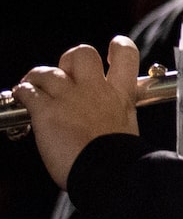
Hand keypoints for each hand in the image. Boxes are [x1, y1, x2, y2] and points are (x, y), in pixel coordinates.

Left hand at [14, 38, 144, 187]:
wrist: (107, 171)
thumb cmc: (116, 159)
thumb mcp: (125, 127)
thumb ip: (113, 114)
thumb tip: (102, 118)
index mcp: (120, 95)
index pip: (125, 55)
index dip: (118, 47)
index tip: (110, 52)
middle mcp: (96, 90)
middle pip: (82, 53)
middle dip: (70, 59)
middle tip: (64, 74)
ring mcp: (70, 98)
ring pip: (48, 71)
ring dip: (36, 77)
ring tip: (31, 85)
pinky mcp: (47, 111)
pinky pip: (28, 91)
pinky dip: (22, 92)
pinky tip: (21, 98)